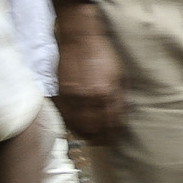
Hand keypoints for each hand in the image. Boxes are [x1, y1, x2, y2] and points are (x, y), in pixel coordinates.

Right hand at [52, 4, 126, 143]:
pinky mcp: (61, 93)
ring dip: (86, 135)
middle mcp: (90, 97)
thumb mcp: (119, 75)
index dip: (114, 133)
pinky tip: (78, 129)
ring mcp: (73, 96)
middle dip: (101, 138)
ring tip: (92, 140)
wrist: (80, 39)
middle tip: (105, 143)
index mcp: (107, 92)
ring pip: (79, 125)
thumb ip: (120, 96)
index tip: (116, 138)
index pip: (112, 121)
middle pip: (95, 127)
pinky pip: (66, 116)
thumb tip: (120, 115)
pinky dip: (73, 126)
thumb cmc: (103, 54)